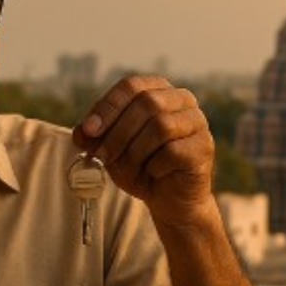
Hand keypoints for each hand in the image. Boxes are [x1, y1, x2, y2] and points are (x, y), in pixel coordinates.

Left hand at [71, 75, 214, 227]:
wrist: (170, 200)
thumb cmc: (141, 168)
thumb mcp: (111, 151)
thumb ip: (95, 138)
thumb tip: (82, 132)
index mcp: (158, 90)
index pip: (131, 86)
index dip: (108, 107)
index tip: (89, 130)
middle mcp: (182, 99)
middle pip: (146, 103)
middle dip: (118, 132)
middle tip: (102, 156)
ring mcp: (197, 122)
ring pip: (161, 126)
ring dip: (136, 152)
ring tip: (129, 169)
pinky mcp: (204, 147)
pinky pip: (174, 152)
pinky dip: (155, 166)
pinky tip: (154, 174)